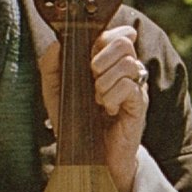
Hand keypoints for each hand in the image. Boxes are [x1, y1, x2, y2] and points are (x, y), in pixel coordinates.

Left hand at [39, 24, 149, 191]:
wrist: (89, 158)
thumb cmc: (75, 122)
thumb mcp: (55, 92)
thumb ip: (51, 66)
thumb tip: (57, 44)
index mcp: (109, 62)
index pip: (117, 32)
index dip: (101, 38)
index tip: (87, 58)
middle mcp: (126, 71)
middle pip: (125, 42)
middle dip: (100, 58)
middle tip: (91, 78)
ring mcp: (136, 87)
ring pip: (128, 63)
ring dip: (104, 81)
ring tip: (97, 99)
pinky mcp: (140, 105)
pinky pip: (129, 86)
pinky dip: (111, 97)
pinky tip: (106, 110)